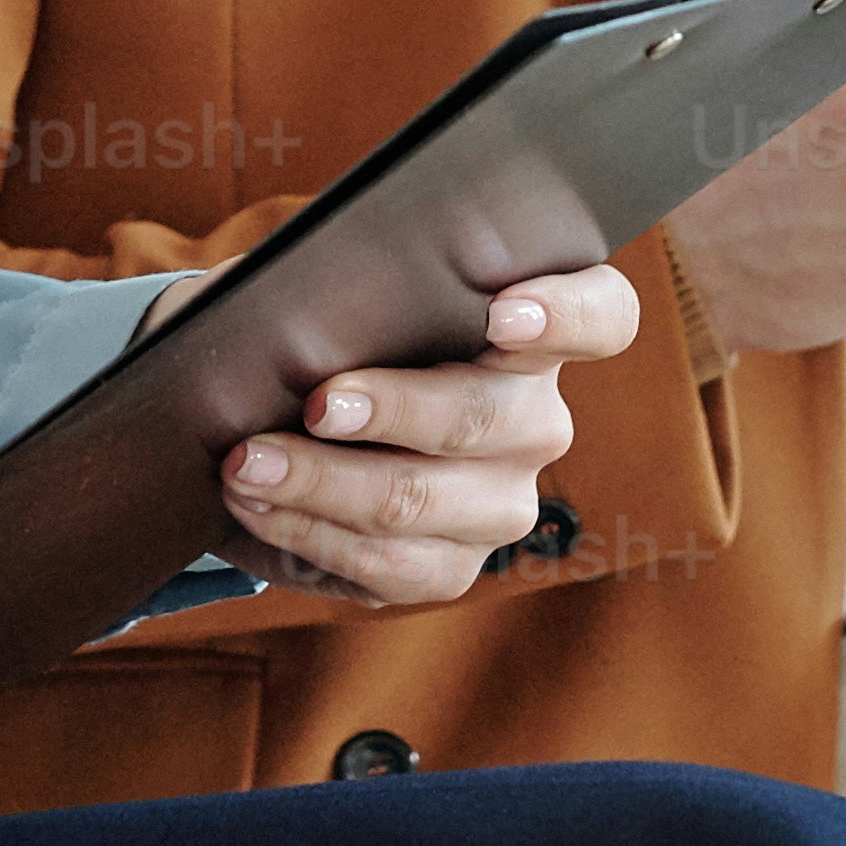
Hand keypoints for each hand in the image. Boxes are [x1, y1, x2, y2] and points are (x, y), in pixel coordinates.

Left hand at [213, 258, 618, 601]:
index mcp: (531, 333)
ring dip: (320, 481)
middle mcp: (534, 420)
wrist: (287, 428)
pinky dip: (306, 530)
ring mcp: (500, 502)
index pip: (601, 314)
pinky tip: (255, 504)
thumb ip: (323, 279)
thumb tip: (278, 293)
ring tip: (245, 461)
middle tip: (317, 401)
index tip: (502, 313)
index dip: (565, 313)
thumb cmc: (323, 334)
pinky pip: (386, 564)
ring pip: (420, 498)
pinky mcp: (452, 566)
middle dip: (392, 408)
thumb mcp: (323, 291)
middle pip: (484, 416)